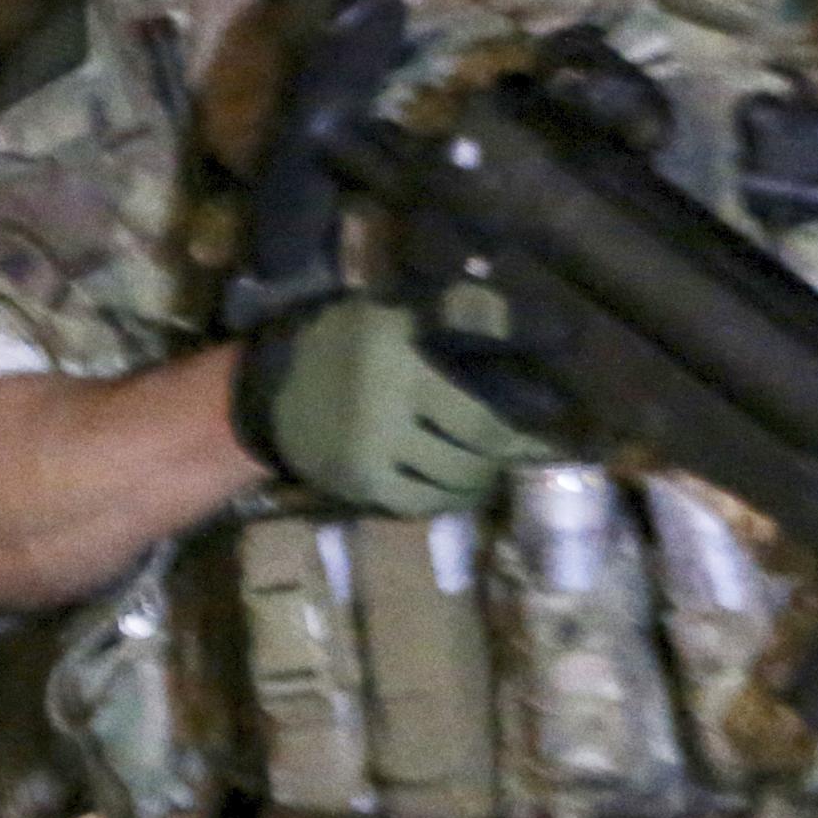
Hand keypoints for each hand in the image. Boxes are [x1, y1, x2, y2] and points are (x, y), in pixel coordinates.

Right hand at [234, 291, 553, 515]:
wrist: (266, 392)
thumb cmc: (339, 344)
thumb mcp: (389, 315)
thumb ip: (451, 318)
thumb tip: (532, 323)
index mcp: (401, 358)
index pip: (481, 402)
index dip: (522, 420)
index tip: (551, 427)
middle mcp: (389, 405)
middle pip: (475, 444)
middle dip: (508, 451)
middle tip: (527, 450)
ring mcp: (373, 450)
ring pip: (453, 477)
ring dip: (482, 476)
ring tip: (492, 468)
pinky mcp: (361, 484)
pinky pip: (421, 502)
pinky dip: (448, 498)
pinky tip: (457, 488)